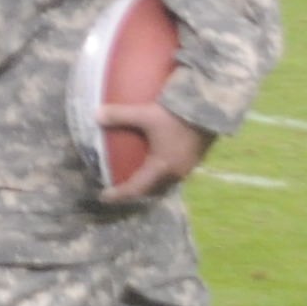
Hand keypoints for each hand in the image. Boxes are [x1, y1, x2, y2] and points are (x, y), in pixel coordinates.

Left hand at [95, 98, 212, 203]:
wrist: (210, 109)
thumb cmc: (177, 115)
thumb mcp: (145, 114)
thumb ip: (120, 115)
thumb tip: (96, 115)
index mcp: (162, 167)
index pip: (136, 188)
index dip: (119, 194)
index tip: (104, 196)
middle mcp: (176, 172)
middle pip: (152, 190)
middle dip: (135, 192)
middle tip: (119, 190)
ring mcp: (188, 167)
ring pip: (165, 183)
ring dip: (150, 184)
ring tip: (137, 178)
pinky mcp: (195, 159)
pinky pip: (174, 174)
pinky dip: (161, 175)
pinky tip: (158, 164)